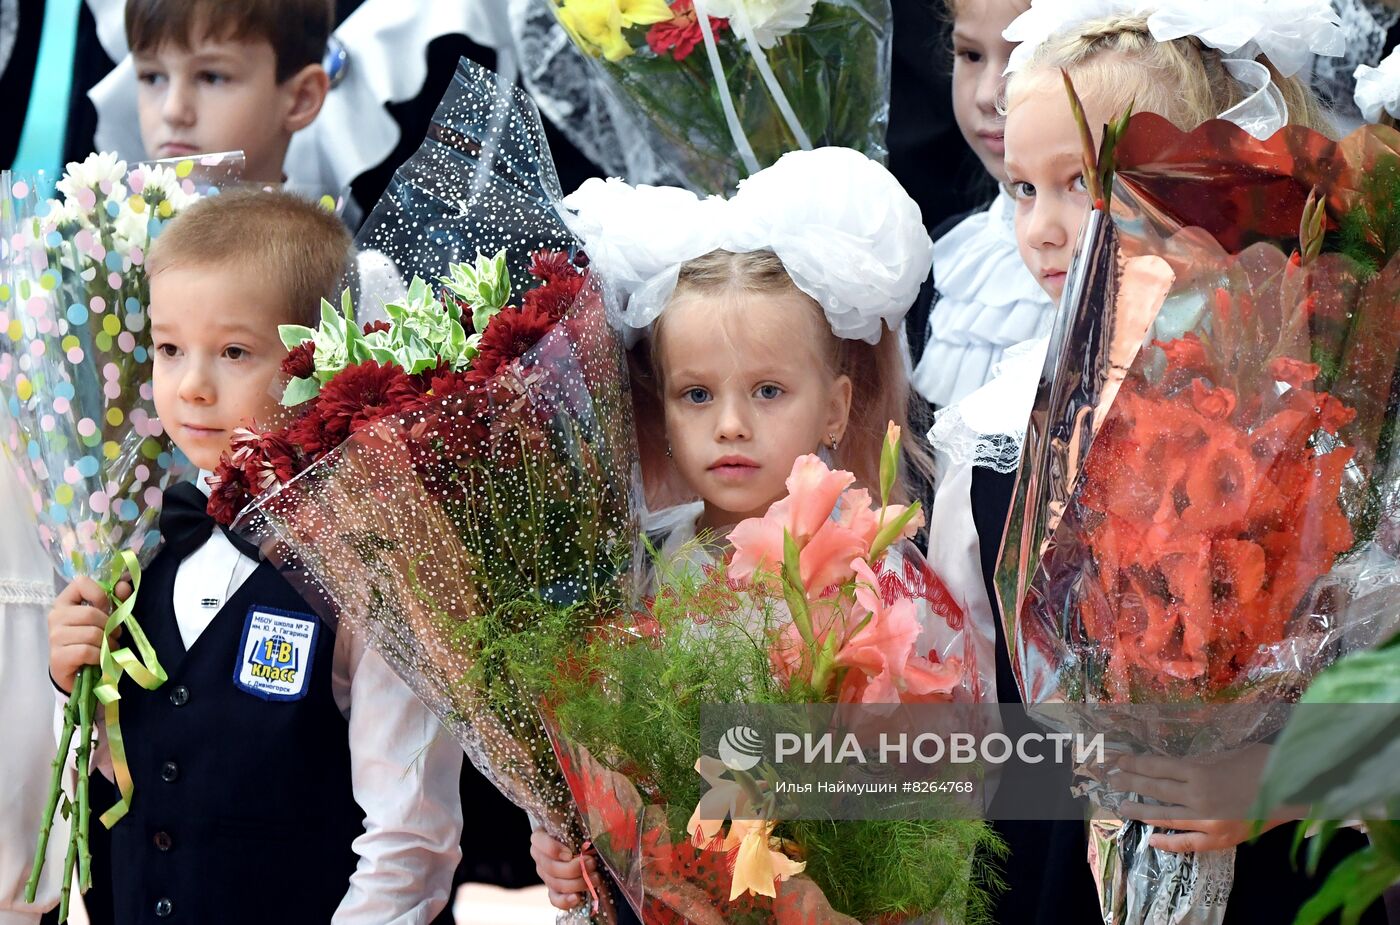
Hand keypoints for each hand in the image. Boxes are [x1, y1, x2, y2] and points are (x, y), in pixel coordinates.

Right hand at [48, 576, 131, 693]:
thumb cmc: (91, 640)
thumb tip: (123, 585)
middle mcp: (56, 616)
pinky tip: (99, 658)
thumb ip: (116, 600)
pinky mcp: (58, 656)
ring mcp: (55, 637)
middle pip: (91, 614)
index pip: (80, 583)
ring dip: (107, 643)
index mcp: (65, 601)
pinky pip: (87, 651)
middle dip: (109, 626)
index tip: (107, 607)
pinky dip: (100, 656)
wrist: (76, 671)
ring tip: (108, 647)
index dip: (100, 593)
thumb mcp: (105, 617)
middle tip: (113, 635)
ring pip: (92, 634)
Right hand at [530, 829, 592, 910]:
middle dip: (574, 868)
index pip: (539, 842)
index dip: (553, 850)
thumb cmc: (578, 831)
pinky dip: (565, 901)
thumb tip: (595, 828)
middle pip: (551, 868)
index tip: (570, 853)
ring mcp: (545, 875)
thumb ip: (581, 824)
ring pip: (556, 884)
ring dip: (578, 883)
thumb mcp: (578, 824)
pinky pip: (555, 899)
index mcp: (540, 837)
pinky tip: (578, 898)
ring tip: (596, 877)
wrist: (579, 844)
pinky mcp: (553, 890)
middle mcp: (540, 857)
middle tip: (592, 863)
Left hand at [1111, 745, 1295, 852]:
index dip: (1134, 764)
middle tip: (1110, 780)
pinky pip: (1188, 843)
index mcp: (1198, 770)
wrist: (1295, 787)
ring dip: (1141, 811)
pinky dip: (1169, 842)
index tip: (1117, 760)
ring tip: (1122, 807)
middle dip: (1130, 783)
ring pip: (1166, 815)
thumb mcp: (1225, 753)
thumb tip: (1174, 766)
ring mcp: (1207, 820)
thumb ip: (1198, 762)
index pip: (1156, 767)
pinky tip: (1151, 839)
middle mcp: (1197, 796)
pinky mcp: (1220, 838)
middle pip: (1155, 789)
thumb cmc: (1262, 763)